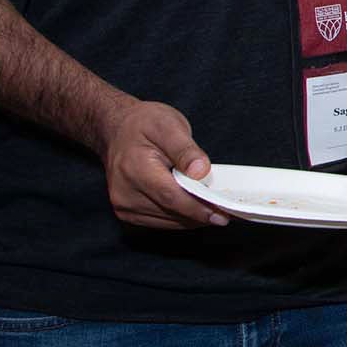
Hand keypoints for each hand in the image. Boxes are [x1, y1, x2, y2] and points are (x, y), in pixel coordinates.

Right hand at [98, 98, 225, 227]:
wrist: (117, 130)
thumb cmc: (144, 125)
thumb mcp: (169, 125)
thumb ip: (185, 150)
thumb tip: (201, 172)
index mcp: (134, 169)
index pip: (171, 197)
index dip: (198, 208)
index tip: (223, 214)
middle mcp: (124, 193)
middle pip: (171, 212)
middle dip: (201, 214)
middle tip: (228, 211)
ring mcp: (123, 205)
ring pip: (169, 222)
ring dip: (193, 218)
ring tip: (216, 209)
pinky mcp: (127, 213)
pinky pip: (161, 222)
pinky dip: (181, 218)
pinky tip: (196, 208)